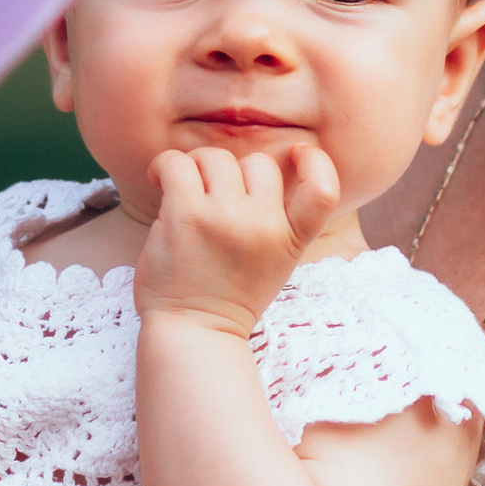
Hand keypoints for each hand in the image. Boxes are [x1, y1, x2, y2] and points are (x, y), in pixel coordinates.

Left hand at [134, 141, 340, 335]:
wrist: (192, 333)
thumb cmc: (226, 298)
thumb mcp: (273, 264)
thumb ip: (274, 222)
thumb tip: (251, 168)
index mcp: (290, 241)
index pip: (325, 189)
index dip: (316, 161)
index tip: (296, 153)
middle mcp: (263, 226)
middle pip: (258, 163)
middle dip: (232, 171)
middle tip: (209, 192)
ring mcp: (225, 218)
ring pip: (215, 158)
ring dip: (196, 168)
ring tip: (181, 190)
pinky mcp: (186, 214)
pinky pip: (177, 164)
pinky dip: (165, 166)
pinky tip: (159, 182)